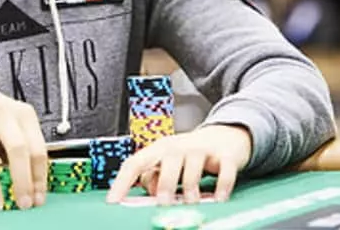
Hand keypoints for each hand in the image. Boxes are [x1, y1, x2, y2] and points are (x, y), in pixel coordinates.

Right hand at [0, 86, 46, 211]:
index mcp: (24, 115)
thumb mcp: (14, 124)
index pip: (38, 148)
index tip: (38, 198)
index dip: (39, 176)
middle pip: (17, 148)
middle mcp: (4, 113)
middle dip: (22, 180)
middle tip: (23, 204)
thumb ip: (24, 148)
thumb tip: (32, 184)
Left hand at [106, 124, 252, 204]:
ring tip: (191, 203)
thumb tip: (147, 194)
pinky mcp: (226, 156)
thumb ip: (154, 178)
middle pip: (167, 161)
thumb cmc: (189, 155)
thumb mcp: (168, 164)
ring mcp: (203, 149)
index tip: (113, 202)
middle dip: (164, 183)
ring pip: (193, 166)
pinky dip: (221, 187)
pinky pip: (224, 172)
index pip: (136, 163)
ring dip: (191, 188)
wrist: (226, 135)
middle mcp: (179, 147)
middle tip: (162, 203)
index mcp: (159, 150)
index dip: (122, 182)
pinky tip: (219, 199)